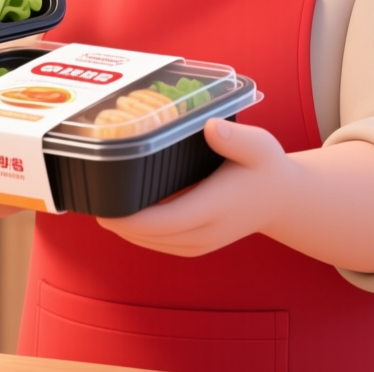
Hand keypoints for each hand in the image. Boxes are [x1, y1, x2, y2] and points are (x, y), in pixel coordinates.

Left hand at [97, 121, 373, 270]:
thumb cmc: (267, 168)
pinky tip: (125, 216)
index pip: (164, 221)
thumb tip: (210, 127)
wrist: (283, 200)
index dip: (130, 218)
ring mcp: (201, 243)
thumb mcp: (260, 145)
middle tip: (90, 198)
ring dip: (126, 229)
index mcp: (215, 208)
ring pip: (153, 244)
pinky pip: (161, 244)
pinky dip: (140, 233)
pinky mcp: (198, 245)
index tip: (104, 205)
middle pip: (150, 237)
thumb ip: (235, 138)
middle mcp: (205, 232)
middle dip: (118, 222)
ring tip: (101, 203)